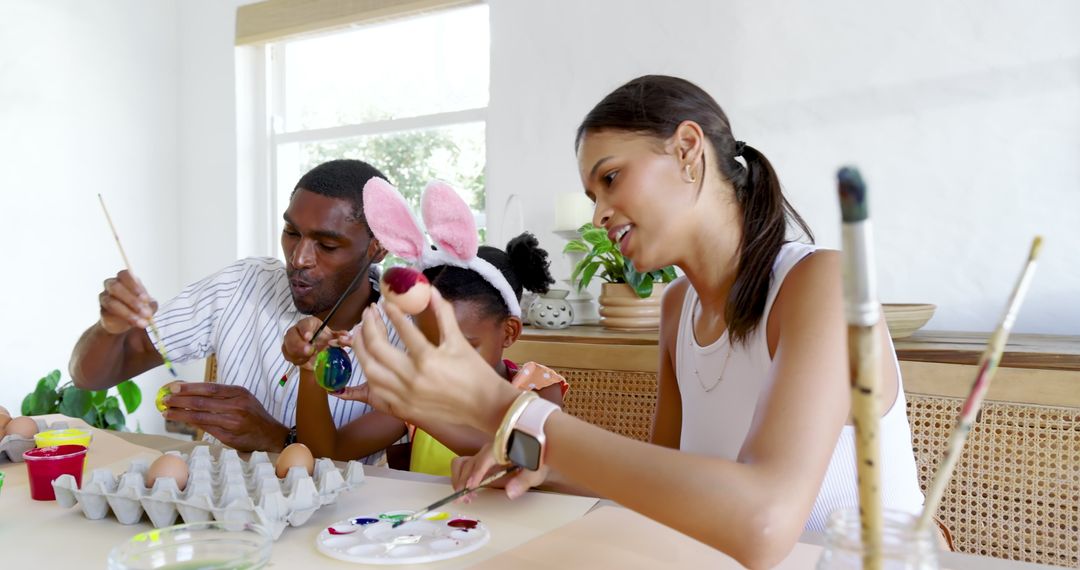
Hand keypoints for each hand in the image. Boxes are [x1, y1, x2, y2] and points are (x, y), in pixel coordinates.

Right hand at [98, 270, 156, 334]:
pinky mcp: (101, 311)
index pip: (124, 275)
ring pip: (111, 303)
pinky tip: (134, 324)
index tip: (145, 298)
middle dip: (131, 300)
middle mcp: (111, 285)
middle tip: (145, 313)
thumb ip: (151, 305)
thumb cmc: (138, 307)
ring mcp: (104, 297)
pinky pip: (108, 314)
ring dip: (128, 313)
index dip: (134, 286)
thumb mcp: (148, 305)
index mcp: (124, 279)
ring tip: (142, 323)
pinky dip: (123, 320)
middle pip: (115, 287)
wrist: (125, 322)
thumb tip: (149, 308)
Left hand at [162, 383, 287, 451]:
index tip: (173, 387)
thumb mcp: (243, 398)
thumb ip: (221, 394)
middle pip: (202, 402)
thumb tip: (191, 390)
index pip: (209, 388)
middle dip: (180, 400)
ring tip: (167, 412)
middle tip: (165, 400)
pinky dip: (191, 424)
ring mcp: (233, 423)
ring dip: (180, 414)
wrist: (271, 434)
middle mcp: (237, 407)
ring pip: (200, 417)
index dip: (189, 387)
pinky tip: (182, 421)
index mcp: (240, 393)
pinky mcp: (229, 438)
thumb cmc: (253, 414)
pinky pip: (206, 429)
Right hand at [281, 316, 350, 367]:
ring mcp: (290, 340)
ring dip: (297, 354)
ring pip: (288, 346)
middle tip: (309, 351)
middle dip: (299, 344)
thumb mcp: (333, 337)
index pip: (305, 324)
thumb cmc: (324, 340)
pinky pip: (287, 355)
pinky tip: (304, 361)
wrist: (318, 351)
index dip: (306, 330)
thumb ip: (339, 336)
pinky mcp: (287, 350)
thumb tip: (346, 335)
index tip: (309, 337)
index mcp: (309, 323)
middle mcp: (297, 329)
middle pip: (291, 335)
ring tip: (308, 358)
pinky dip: (296, 360)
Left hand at [350, 291, 518, 432]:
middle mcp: (411, 378)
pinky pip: (375, 392)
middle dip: (368, 326)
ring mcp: (404, 395)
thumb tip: (431, 291)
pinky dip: (366, 376)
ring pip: (369, 370)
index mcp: (428, 359)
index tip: (385, 301)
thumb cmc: (475, 373)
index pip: (402, 329)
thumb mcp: (459, 342)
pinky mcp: (402, 408)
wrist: (485, 407)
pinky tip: (367, 362)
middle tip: (369, 312)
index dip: (391, 311)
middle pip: (377, 348)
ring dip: (360, 349)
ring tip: (360, 333)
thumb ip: (444, 314)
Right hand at [450, 442, 548, 500]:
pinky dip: (461, 478)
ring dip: (460, 480)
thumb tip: (510, 493)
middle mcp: (489, 450)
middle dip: (464, 482)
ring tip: (465, 496)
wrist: (538, 443)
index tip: (471, 486)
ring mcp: (483, 455)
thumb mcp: (535, 469)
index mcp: (501, 448)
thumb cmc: (536, 455)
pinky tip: (468, 491)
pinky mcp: (481, 460)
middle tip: (465, 499)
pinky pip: (465, 466)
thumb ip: (523, 480)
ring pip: (463, 464)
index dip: (477, 473)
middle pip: (469, 463)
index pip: (484, 459)